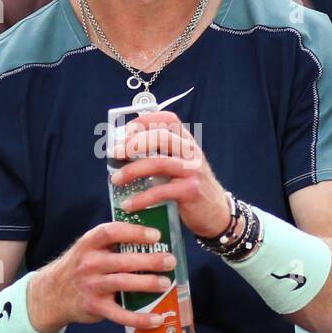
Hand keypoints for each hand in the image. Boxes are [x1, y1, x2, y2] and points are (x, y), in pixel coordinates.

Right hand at [28, 221, 178, 332]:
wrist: (51, 294)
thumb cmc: (79, 266)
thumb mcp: (87, 248)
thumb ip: (111, 241)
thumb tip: (149, 235)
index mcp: (89, 244)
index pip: (111, 232)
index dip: (134, 232)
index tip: (155, 235)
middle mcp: (89, 263)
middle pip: (123, 260)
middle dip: (149, 260)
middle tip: (170, 260)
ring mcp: (91, 286)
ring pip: (123, 284)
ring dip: (147, 283)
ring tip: (166, 283)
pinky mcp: (95, 307)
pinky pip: (120, 314)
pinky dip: (140, 318)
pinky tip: (157, 318)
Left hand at [109, 110, 230, 237]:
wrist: (217, 213)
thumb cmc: (190, 188)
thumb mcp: (180, 165)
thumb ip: (160, 155)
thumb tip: (123, 151)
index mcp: (187, 142)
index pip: (168, 119)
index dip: (145, 120)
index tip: (126, 130)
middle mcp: (191, 152)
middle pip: (160, 137)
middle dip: (133, 143)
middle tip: (114, 154)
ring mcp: (192, 170)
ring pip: (158, 163)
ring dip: (132, 170)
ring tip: (116, 179)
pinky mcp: (191, 191)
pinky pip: (161, 191)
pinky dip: (141, 198)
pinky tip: (129, 204)